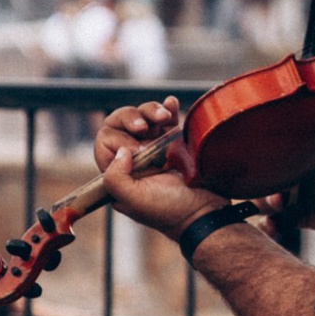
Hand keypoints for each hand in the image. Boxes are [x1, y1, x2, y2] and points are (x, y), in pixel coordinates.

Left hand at [91, 98, 209, 239]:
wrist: (208, 211)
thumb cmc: (173, 211)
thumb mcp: (135, 201)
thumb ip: (115, 178)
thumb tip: (121, 151)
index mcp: (119, 175)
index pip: (105, 143)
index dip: (117, 138)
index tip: (137, 150)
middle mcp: (135, 161)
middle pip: (121, 124)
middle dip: (132, 117)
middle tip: (145, 127)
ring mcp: (155, 150)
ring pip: (143, 117)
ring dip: (151, 111)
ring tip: (165, 117)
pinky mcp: (176, 143)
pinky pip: (166, 119)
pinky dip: (167, 108)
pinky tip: (171, 103)